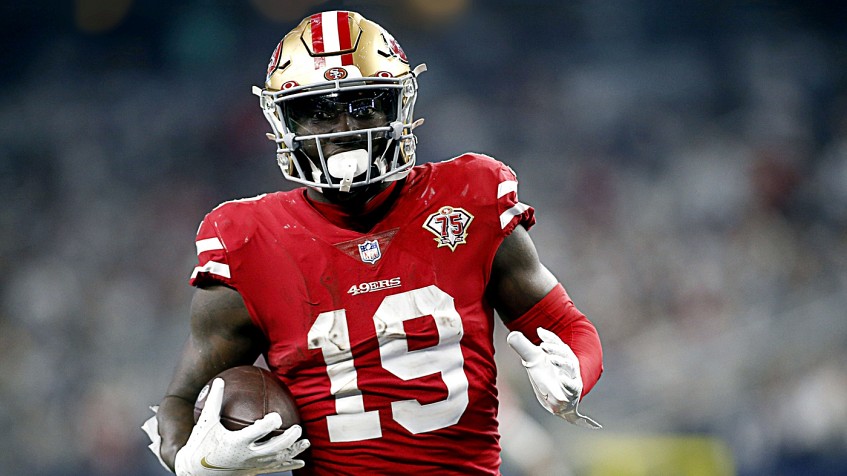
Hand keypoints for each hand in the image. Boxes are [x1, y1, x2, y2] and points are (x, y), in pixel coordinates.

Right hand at [174, 378, 309, 475]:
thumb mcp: (206, 422)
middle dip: (288, 439)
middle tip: (298, 428)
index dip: (269, 424)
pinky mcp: (254, 471)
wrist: (196, 472)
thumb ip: (214, 401)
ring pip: (277, 460)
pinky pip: (275, 469)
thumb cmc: (201, 445)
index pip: (257, 432)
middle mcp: (246, 455)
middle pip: (274, 448)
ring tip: (306, 443)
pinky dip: (289, 465)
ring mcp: (252, 465)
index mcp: (236, 442)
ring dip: (293, 451)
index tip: (277, 416)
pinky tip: (301, 462)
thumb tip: (219, 379)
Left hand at [507, 327, 600, 428]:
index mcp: (560, 353)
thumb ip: (523, 347)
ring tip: (551, 359)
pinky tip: (561, 379)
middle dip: (554, 348)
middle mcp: (568, 362)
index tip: (539, 331)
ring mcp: (572, 376)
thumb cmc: (547, 376)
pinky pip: (573, 386)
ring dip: (561, 362)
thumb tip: (512, 334)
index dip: (549, 337)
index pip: (556, 342)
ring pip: (570, 366)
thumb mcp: (534, 361)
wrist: (555, 401)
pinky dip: (568, 382)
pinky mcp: (573, 391)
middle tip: (543, 345)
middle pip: (564, 352)